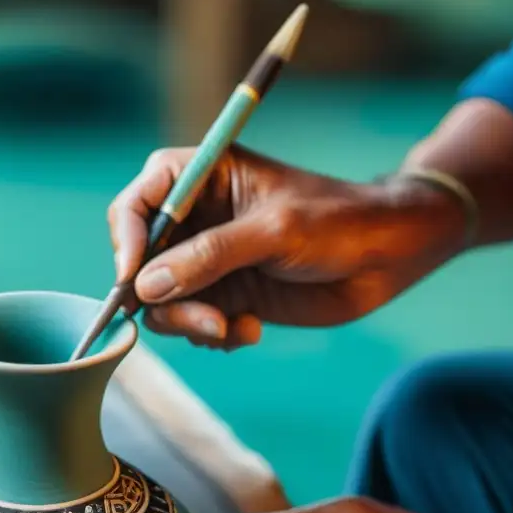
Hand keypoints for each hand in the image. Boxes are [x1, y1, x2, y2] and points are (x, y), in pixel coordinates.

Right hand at [107, 145, 466, 348]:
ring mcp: (206, 260)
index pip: (135, 204)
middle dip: (163, 298)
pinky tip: (250, 332)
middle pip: (140, 262)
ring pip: (162, 301)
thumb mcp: (273, 231)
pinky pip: (190, 323)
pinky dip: (212, 335)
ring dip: (190, 323)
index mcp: (200, 178)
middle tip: (204, 322)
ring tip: (231, 331)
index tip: (133, 282)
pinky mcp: (224, 294)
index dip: (126, 242)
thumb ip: (209, 256)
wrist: (386, 256)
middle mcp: (194, 219)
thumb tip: (146, 287)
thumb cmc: (336, 221)